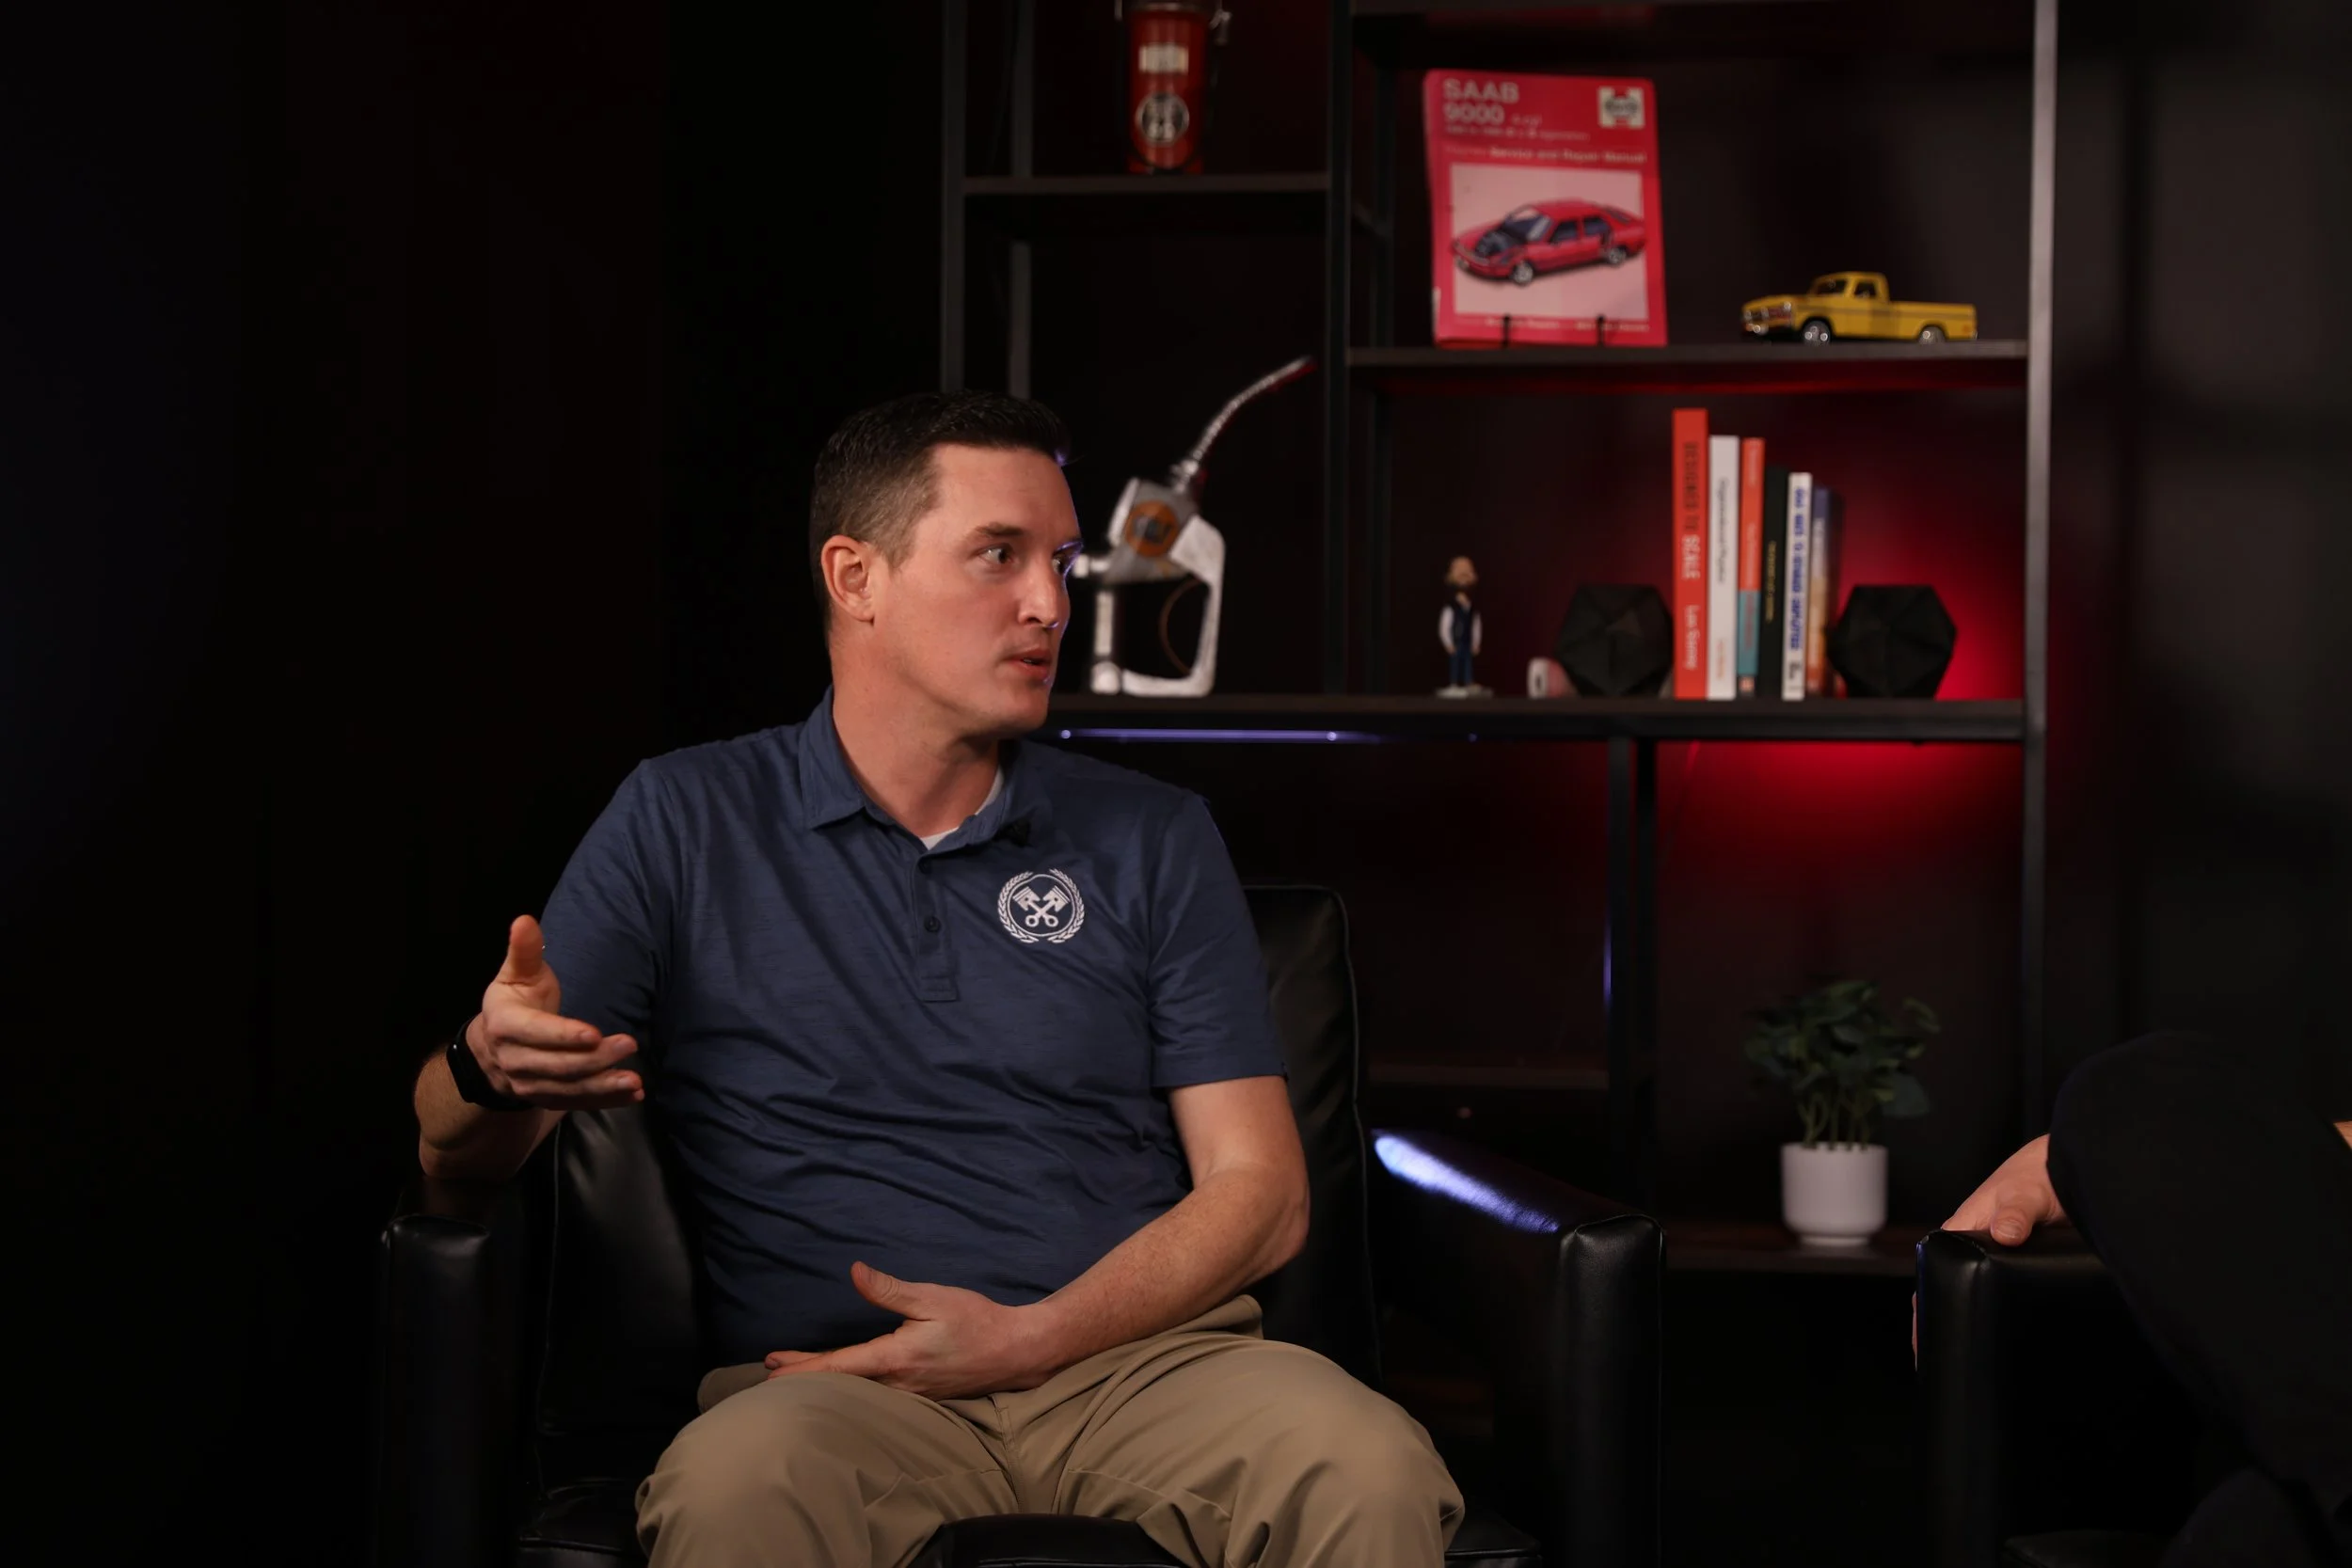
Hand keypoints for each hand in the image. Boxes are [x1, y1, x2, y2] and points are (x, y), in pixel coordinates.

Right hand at [468, 915, 641, 1108]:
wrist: (492, 1048)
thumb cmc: (515, 1002)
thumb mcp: (515, 975)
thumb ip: (524, 951)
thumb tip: (524, 920)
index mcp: (506, 1025)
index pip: (536, 1033)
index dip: (564, 1035)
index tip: (595, 1033)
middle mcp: (514, 1060)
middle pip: (558, 1065)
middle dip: (595, 1059)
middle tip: (630, 1044)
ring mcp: (529, 1085)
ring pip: (568, 1090)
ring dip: (603, 1086)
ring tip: (635, 1081)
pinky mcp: (546, 1099)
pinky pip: (577, 1104)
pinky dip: (606, 1101)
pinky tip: (633, 1095)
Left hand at [763, 1262, 1054, 1399]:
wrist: (1017, 1351)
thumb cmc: (976, 1321)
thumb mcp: (932, 1298)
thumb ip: (889, 1290)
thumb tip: (854, 1272)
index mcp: (895, 1359)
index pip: (838, 1367)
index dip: (802, 1367)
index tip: (772, 1365)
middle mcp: (897, 1385)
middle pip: (841, 1384)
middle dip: (804, 1375)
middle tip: (771, 1369)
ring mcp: (909, 1396)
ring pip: (857, 1392)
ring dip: (826, 1382)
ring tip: (798, 1373)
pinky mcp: (920, 1397)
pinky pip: (875, 1395)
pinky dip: (851, 1387)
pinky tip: (845, 1382)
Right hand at [1915, 1132, 2070, 1361]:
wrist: (2069, 1171)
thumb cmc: (2036, 1175)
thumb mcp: (2024, 1193)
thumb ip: (2015, 1211)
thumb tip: (2006, 1233)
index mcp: (1961, 1233)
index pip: (1931, 1277)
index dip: (1926, 1310)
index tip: (1924, 1342)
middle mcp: (1977, 1251)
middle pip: (1953, 1292)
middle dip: (1949, 1325)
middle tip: (1951, 1364)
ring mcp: (2001, 1263)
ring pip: (1982, 1298)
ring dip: (1980, 1322)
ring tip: (1980, 1361)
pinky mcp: (2026, 1269)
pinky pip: (2010, 1298)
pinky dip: (2007, 1317)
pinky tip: (2015, 1340)